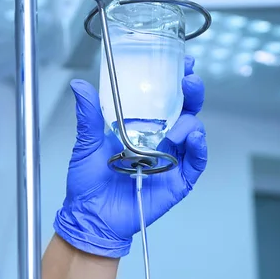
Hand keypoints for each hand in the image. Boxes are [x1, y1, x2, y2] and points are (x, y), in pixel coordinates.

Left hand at [53, 56, 207, 257]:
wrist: (91, 216)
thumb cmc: (89, 182)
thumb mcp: (87, 144)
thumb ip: (89, 115)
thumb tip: (80, 86)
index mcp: (140, 126)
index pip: (164, 98)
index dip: (176, 79)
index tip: (182, 62)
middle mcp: (159, 138)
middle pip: (185, 109)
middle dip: (192, 92)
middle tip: (189, 81)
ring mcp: (171, 158)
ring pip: (193, 131)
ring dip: (190, 122)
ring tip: (177, 127)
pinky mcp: (178, 179)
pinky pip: (196, 161)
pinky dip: (199, 148)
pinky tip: (194, 138)